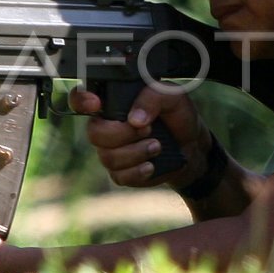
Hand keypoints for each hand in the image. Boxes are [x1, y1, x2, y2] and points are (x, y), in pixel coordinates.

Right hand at [69, 84, 207, 187]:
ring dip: (135, 152)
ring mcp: (111, 150)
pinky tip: (151, 165)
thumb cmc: (178, 116)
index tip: (96, 104)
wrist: (192, 146)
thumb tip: (135, 119)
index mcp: (113, 102)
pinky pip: (118, 176)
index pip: (81, 98)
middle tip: (147, 129)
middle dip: (122, 133)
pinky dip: (138, 171)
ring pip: (107, 156)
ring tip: (157, 146)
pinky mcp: (120, 172)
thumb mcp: (172, 96)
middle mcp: (106, 125)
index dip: (81, 100)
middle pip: (94, 132)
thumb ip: (153, 97)